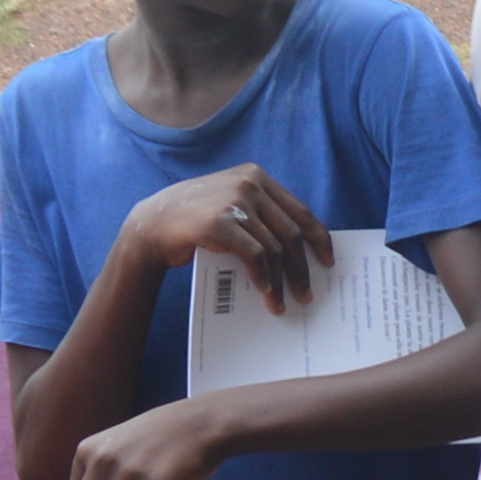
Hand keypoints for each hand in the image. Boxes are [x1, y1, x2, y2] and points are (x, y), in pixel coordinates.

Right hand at [118, 161, 335, 311]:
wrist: (152, 224)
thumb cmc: (196, 220)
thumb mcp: (231, 204)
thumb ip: (261, 214)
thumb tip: (299, 249)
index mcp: (256, 176)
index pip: (300, 211)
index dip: (319, 239)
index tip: (328, 262)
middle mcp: (249, 183)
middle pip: (292, 232)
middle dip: (303, 268)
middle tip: (307, 293)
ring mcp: (234, 201)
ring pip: (276, 248)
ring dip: (283, 281)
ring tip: (284, 303)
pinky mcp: (220, 223)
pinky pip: (255, 256)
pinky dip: (264, 279)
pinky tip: (267, 295)